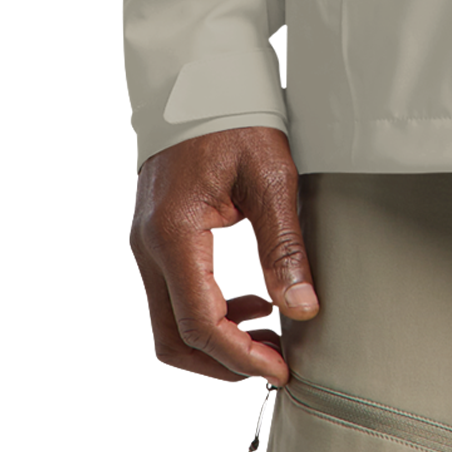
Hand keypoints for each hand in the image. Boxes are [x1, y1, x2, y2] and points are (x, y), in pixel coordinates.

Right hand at [132, 126, 316, 393]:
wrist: (201, 80)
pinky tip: (254, 301)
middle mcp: (152, 248)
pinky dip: (214, 308)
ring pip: (174, 320)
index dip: (240, 356)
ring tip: (273, 333)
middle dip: (225, 359)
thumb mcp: (271, 178)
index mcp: (175, 235)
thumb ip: (283, 247)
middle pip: (177, 336)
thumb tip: (301, 308)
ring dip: (220, 336)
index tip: (279, 370)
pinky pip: (180, 291)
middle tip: (277, 361)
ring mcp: (150, 245)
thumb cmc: (235, 120)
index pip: (201, 323)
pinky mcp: (162, 239)